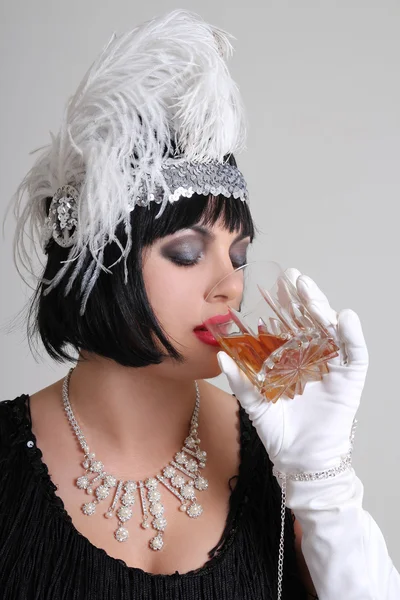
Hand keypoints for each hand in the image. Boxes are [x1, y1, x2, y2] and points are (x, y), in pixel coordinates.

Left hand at [217, 268, 368, 473]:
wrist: (300, 459)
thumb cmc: (278, 431)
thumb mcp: (255, 403)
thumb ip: (240, 380)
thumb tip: (220, 356)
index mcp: (293, 360)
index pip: (291, 325)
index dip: (285, 304)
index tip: (275, 283)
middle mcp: (315, 359)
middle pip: (312, 321)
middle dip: (304, 298)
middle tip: (294, 277)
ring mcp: (334, 367)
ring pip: (332, 331)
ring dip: (323, 309)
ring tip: (310, 291)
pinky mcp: (350, 380)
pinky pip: (356, 354)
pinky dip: (353, 336)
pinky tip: (344, 318)